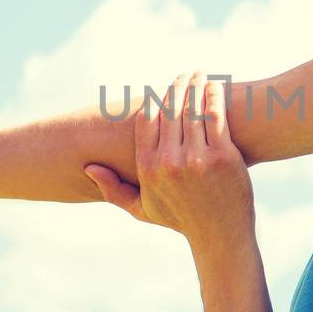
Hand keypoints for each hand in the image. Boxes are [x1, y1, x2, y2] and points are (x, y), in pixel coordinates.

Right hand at [83, 69, 255, 253]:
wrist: (220, 236)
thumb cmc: (180, 220)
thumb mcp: (142, 209)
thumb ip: (113, 190)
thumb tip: (90, 167)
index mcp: (147, 168)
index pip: (146, 119)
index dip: (155, 99)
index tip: (163, 89)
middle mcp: (168, 162)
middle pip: (169, 109)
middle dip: (177, 86)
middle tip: (185, 75)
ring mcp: (196, 159)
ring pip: (192, 109)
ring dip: (196, 85)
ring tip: (200, 74)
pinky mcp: (222, 157)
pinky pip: (215, 116)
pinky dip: (214, 97)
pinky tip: (216, 87)